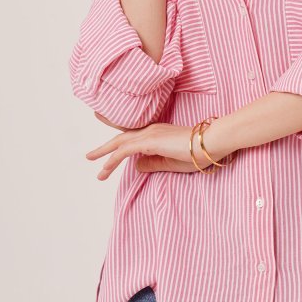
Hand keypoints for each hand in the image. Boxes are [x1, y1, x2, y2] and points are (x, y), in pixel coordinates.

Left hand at [85, 122, 230, 180]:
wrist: (211, 142)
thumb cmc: (198, 153)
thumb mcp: (171, 162)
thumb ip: (153, 163)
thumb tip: (136, 166)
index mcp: (157, 133)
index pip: (132, 137)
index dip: (118, 144)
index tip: (107, 152)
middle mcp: (150, 130)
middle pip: (121, 139)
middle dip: (104, 149)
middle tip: (90, 157)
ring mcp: (150, 134)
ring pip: (120, 145)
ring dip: (106, 157)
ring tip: (97, 171)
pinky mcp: (150, 141)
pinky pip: (125, 150)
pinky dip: (113, 159)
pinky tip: (106, 167)